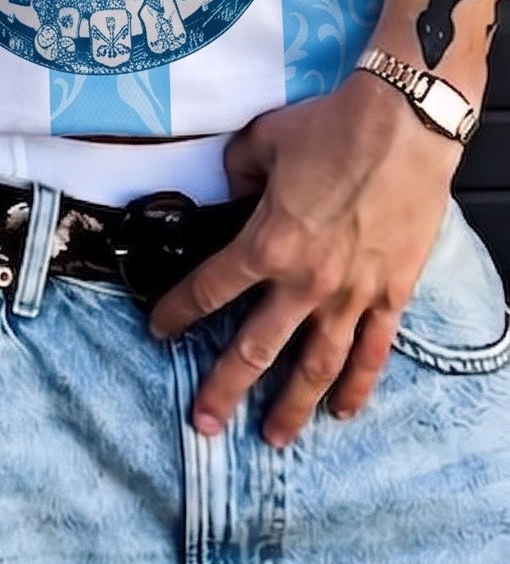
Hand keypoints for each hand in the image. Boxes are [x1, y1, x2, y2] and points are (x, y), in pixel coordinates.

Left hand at [148, 73, 458, 446]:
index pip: (210, 290)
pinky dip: (358, 386)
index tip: (158, 331)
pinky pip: (373, 352)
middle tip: (205, 423)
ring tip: (274, 438)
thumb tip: (231, 190)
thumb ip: (235, 173)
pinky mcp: (392, 294)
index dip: (179, 313)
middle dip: (225, 389)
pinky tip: (342, 412)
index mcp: (266, 244)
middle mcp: (306, 281)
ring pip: (316, 366)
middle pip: (256, 349)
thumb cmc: (332, 128)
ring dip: (292, 407)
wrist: (404, 126)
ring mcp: (352, 294)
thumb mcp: (261, 142)